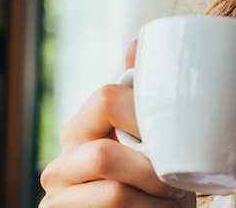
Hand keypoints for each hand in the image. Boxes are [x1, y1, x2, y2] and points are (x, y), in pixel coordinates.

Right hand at [39, 40, 194, 206]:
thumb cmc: (147, 188)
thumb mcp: (146, 143)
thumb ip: (138, 101)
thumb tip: (137, 43)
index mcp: (79, 132)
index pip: (107, 99)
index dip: (145, 115)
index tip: (172, 139)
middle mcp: (59, 164)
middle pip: (105, 155)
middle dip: (152, 171)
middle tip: (178, 182)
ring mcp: (57, 199)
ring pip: (115, 193)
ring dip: (154, 200)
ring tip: (172, 203)